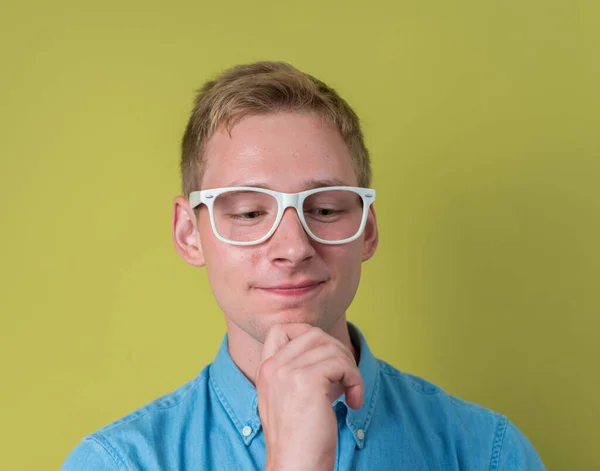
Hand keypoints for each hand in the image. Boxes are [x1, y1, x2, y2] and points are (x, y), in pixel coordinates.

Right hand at [256, 323, 363, 470]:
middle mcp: (272, 367)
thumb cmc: (301, 440)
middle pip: (313, 334)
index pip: (281, 329)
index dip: (308, 336)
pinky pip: (341, 363)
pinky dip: (356, 380)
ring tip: (351, 393)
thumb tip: (335, 353)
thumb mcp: (294, 397)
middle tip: (345, 380)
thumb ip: (305, 372)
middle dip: (337, 352)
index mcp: (265, 370)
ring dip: (350, 368)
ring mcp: (286, 371)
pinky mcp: (306, 381)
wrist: (295, 468)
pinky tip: (353, 403)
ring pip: (331, 347)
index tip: (325, 361)